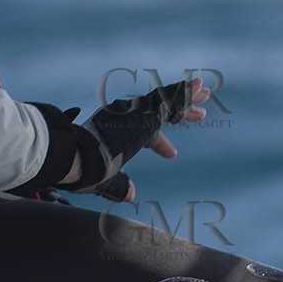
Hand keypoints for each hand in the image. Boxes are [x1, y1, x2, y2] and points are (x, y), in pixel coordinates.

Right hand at [66, 78, 208, 201]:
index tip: (173, 153)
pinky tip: (198, 87)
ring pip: (165, 101)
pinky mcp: (144, 113)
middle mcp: (124, 117)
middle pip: (157, 110)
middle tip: (200, 109)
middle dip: (179, 109)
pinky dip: (184, 94)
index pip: (144, 134)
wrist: (76, 158)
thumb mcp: (106, 180)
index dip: (160, 143)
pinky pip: (169, 100)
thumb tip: (130, 195)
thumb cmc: (84, 171)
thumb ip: (119, 185)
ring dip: (186, 97)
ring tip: (206, 91)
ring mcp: (134, 113)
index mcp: (116, 131)